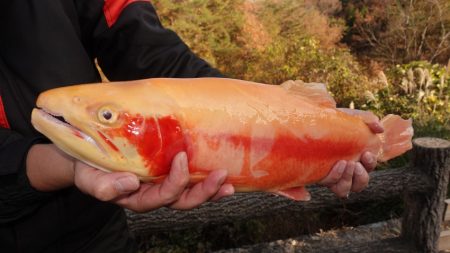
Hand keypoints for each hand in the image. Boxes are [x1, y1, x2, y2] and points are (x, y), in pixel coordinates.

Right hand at [73, 152, 234, 211]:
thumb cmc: (89, 168)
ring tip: (228, 181)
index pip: (163, 197)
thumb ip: (105, 186)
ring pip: (190, 192)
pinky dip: (205, 176)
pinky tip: (220, 170)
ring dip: (211, 188)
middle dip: (204, 192)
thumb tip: (130, 183)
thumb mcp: (90, 178)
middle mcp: (155, 194)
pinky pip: (190, 177)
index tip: (180, 157)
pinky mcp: (167, 169)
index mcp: (139, 199)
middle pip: (184, 200)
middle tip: (220, 177)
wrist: (88, 156)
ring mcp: (163, 182)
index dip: (176, 181)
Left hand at [319, 109, 383, 197]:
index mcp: (354, 158)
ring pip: (345, 191)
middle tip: (355, 163)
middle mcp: (343, 171)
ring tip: (345, 164)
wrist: (308, 121)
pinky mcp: (318, 177)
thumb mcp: (350, 117)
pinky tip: (335, 164)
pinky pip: (330, 186)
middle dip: (361, 177)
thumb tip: (380, 129)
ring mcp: (330, 176)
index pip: (367, 168)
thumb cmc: (331, 120)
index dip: (370, 164)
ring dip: (348, 180)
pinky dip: (336, 178)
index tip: (366, 153)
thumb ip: (367, 119)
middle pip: (359, 185)